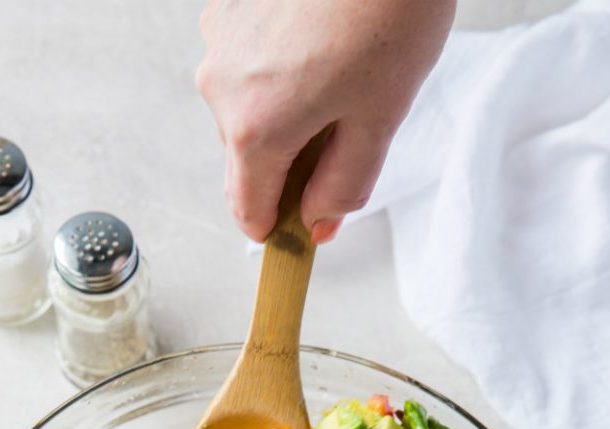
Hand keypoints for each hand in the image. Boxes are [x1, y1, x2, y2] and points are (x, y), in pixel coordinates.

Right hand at [196, 0, 454, 241]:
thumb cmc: (390, 13)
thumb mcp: (380, 120)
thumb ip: (344, 186)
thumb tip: (318, 223)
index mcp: (256, 129)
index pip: (249, 211)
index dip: (278, 226)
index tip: (303, 225)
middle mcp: (221, 89)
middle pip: (248, 161)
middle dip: (290, 162)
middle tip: (346, 131)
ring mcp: (218, 44)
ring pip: (245, 110)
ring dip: (283, 112)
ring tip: (338, 74)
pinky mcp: (225, 9)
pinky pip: (244, 66)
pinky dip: (276, 70)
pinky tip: (320, 42)